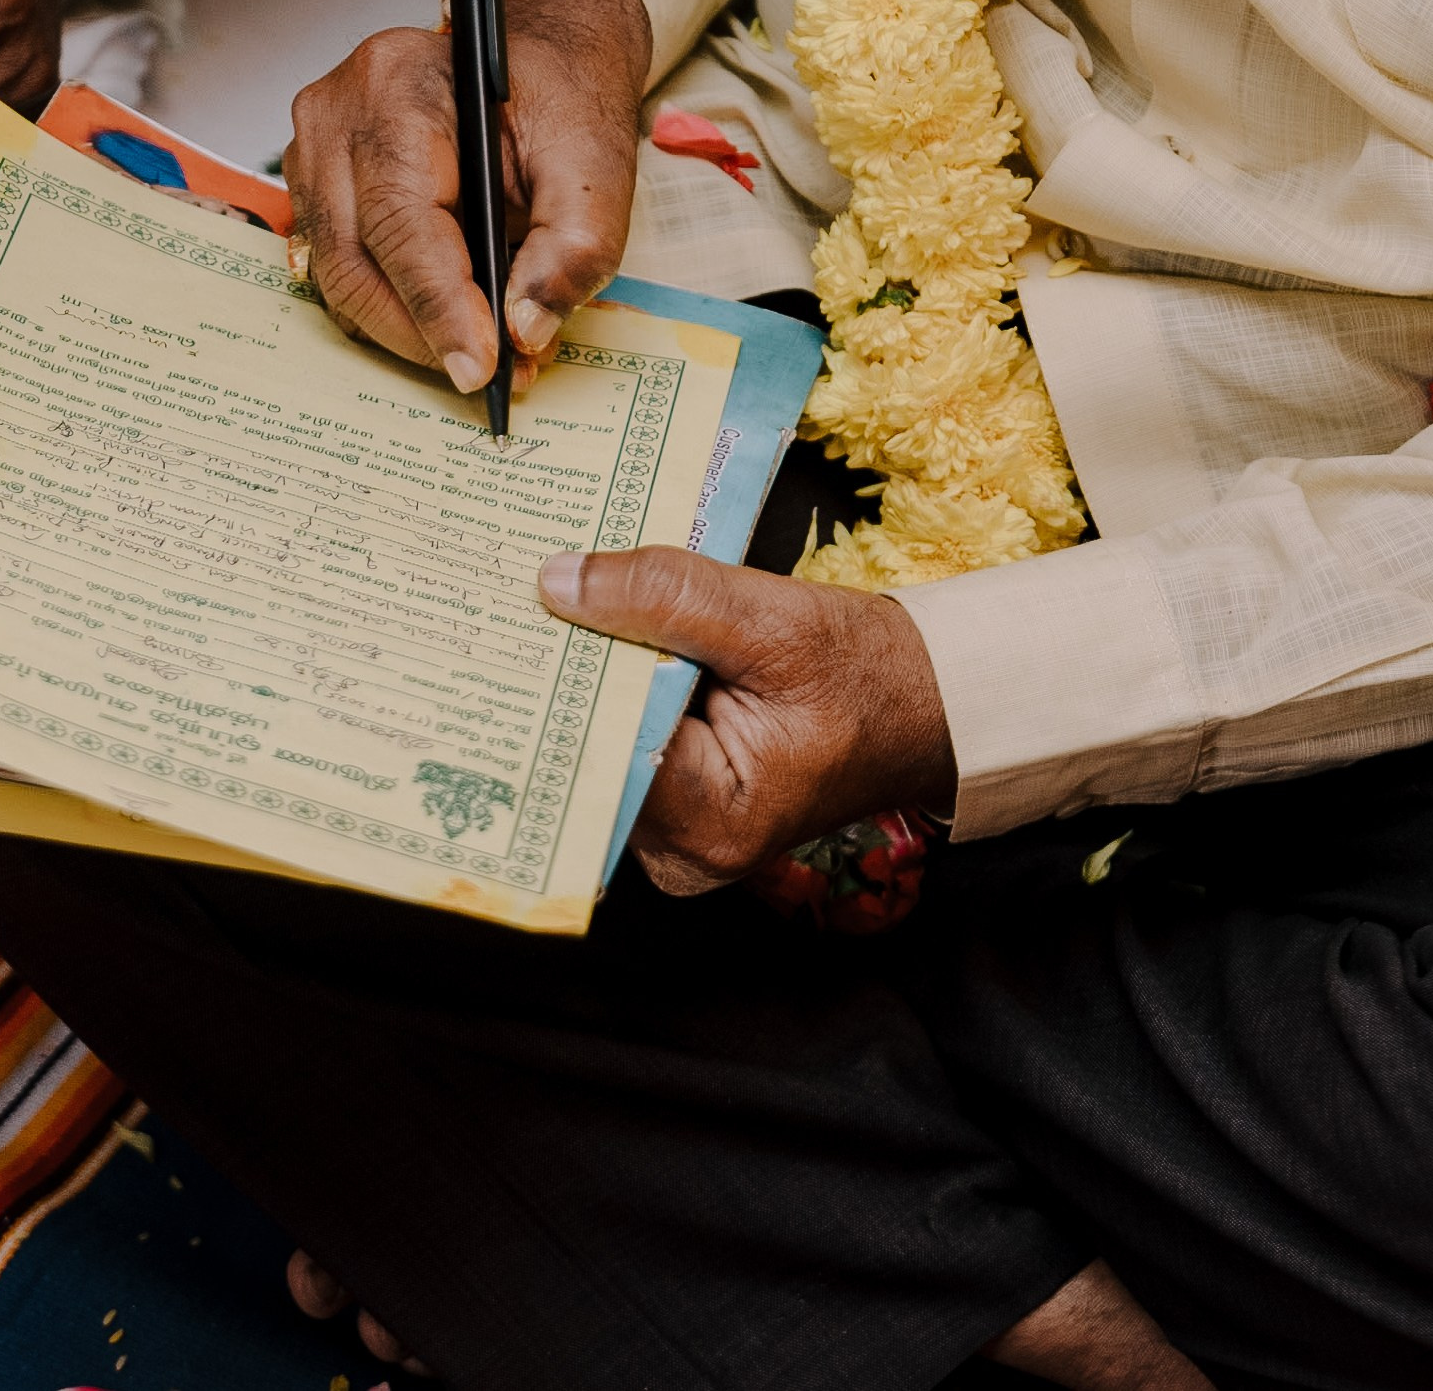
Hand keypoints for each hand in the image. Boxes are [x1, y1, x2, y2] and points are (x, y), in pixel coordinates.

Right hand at [283, 0, 652, 392]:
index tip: (480, 367)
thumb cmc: (557, 94)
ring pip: (339, 277)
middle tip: (492, 372)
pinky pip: (341, 269)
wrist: (538, 57)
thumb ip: (574, 245)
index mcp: (400, 86)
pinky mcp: (316, 182)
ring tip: (478, 348)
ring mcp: (314, 147)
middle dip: (423, 334)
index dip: (438, 306)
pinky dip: (393, 306)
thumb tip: (526, 328)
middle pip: (355, 262)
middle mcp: (338, 112)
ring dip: (407, 329)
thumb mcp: (596, 161)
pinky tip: (447, 317)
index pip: (401, 219)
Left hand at [537, 547, 957, 894]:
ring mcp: (674, 836)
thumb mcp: (772, 619)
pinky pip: (619, 741)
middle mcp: (680, 851)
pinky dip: (609, 687)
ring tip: (545, 602)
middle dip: (558, 674)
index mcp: (708, 825)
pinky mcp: (674, 807)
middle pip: (584, 753)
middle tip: (508, 594)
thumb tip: (557, 580)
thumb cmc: (869, 676)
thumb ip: (665, 595)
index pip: (597, 745)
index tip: (513, 611)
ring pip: (595, 743)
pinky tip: (587, 632)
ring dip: (580, 675)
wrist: (924, 706)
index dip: (556, 676)